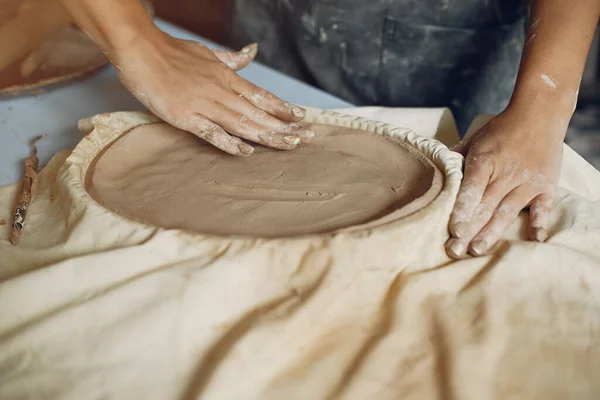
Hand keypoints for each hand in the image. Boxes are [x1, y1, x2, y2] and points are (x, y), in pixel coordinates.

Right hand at [109, 31, 314, 155]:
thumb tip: (253, 50)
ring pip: (241, 122)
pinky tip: (245, 152)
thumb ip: (232, 58)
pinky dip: (228, 142)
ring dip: (266, 136)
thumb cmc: (173, 52)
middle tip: (308, 137)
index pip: (261, 95)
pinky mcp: (185, 117)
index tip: (302, 117)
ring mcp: (204, 104)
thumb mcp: (208, 54)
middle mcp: (220, 91)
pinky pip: (211, 132)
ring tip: (289, 145)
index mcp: (226, 77)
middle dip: (284, 126)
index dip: (283, 107)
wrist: (140, 50)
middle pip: (258, 112)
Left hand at [445, 105, 565, 257]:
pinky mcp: (546, 186)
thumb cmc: (501, 129)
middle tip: (455, 251)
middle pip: (485, 206)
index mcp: (486, 160)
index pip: (471, 188)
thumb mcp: (475, 139)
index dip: (462, 209)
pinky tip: (533, 239)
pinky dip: (539, 221)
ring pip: (507, 211)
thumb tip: (436, 169)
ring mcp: (528, 181)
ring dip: (492, 233)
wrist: (540, 114)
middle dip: (469, 230)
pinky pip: (542, 207)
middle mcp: (506, 173)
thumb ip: (457, 158)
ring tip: (477, 250)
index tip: (453, 229)